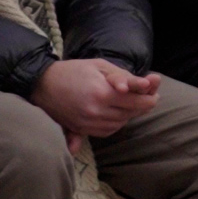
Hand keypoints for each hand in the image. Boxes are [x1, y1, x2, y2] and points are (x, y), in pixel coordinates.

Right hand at [31, 58, 159, 138]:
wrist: (43, 84)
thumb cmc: (74, 71)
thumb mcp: (101, 66)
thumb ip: (125, 76)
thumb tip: (148, 84)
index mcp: (101, 93)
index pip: (136, 102)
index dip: (149, 98)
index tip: (155, 91)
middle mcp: (95, 112)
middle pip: (130, 114)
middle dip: (142, 105)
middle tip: (147, 96)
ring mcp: (87, 124)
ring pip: (120, 124)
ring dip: (129, 115)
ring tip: (130, 102)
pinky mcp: (81, 131)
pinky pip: (107, 131)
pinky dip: (116, 123)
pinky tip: (116, 112)